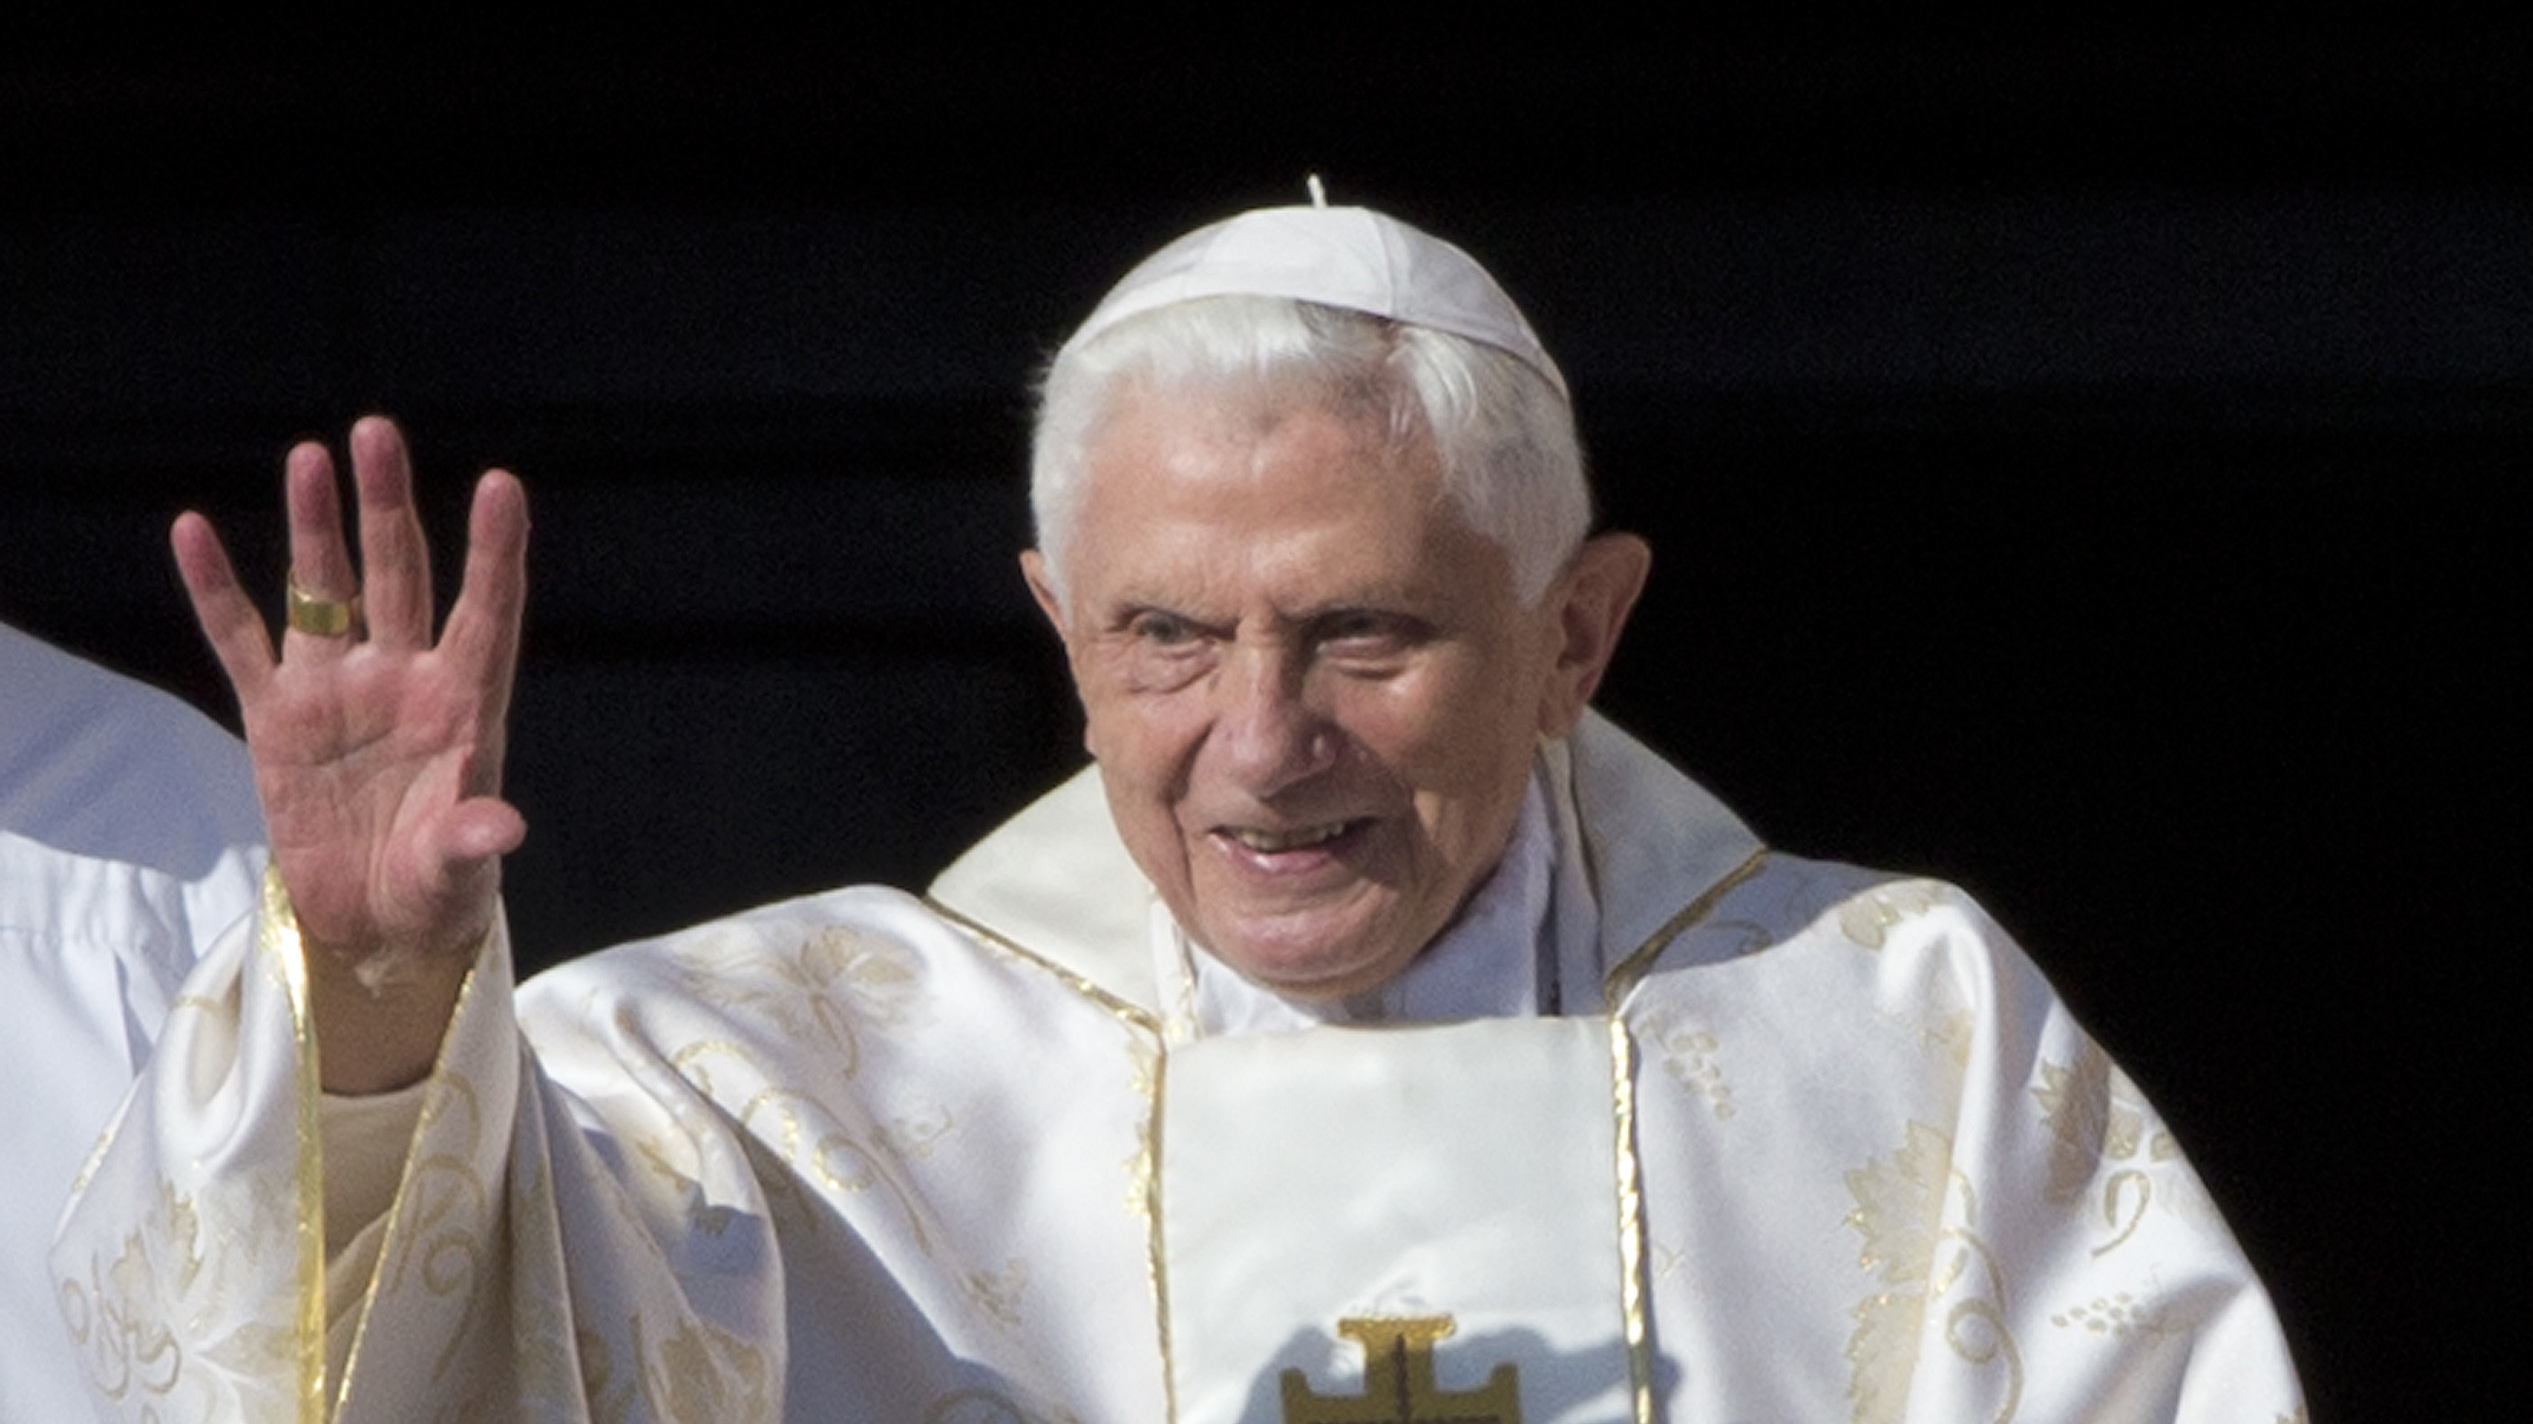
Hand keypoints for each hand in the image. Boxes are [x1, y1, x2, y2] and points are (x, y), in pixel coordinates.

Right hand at [175, 416, 527, 1090]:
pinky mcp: (277, 717)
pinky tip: (193, 530)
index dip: (494, 553)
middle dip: (388, 508)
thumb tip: (501, 825)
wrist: (374, 926)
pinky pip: (241, 641)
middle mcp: (404, 680)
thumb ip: (471, 840)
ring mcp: (338, 691)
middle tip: (377, 433)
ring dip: (316, 526)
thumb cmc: (437, 892)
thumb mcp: (459, 874)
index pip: (487, 613)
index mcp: (466, 705)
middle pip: (399, 577)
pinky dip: (218, 590)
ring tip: (310, 456)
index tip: (502, 486)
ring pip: (324, 591)